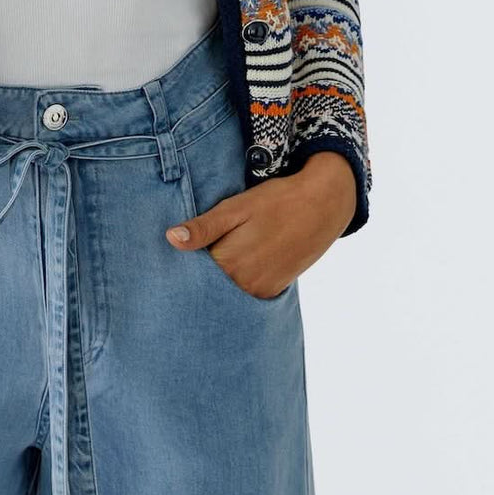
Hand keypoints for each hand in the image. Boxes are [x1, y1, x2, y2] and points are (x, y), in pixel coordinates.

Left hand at [165, 150, 357, 297]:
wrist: (323, 205)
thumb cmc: (276, 201)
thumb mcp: (235, 208)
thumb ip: (203, 227)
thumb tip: (171, 239)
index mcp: (229, 262)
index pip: (190, 272)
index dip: (181, 262)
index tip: (171, 254)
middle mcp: (244, 283)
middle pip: (207, 285)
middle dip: (196, 274)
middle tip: (192, 255)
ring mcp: (260, 290)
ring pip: (226, 290)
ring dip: (217, 280)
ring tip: (217, 257)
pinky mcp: (273, 290)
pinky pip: (245, 293)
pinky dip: (236, 284)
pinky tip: (236, 266)